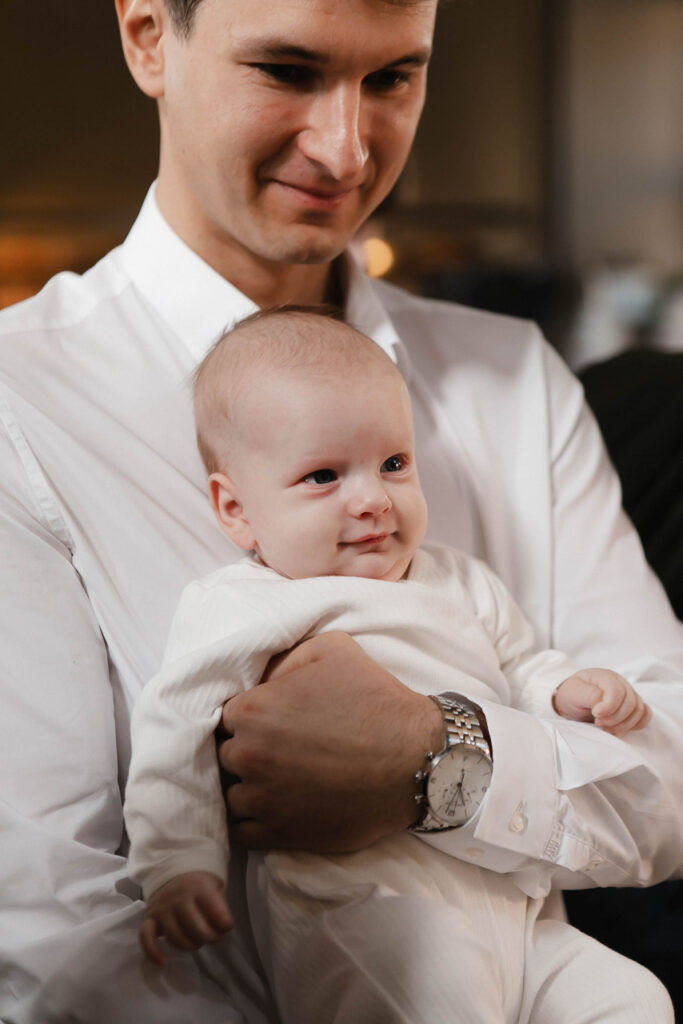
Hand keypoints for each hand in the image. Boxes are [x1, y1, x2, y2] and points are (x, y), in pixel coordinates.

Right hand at [139, 871, 232, 965]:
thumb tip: (223, 928)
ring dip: (190, 945)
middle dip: (209, 938)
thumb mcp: (215, 886)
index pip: (216, 912)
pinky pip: (146, 937)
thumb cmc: (198, 884)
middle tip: (214, 937)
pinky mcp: (150, 918)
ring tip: (198, 942)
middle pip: (196, 928)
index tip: (226, 927)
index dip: (225, 924)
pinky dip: (153, 952)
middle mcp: (178, 897)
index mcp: (199, 887)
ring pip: (175, 937)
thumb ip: (220, 906)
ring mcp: (162, 908)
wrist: (172, 870)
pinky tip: (163, 962)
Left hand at [218, 631, 443, 852]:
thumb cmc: (376, 701)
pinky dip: (253, 820)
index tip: (268, 722)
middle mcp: (250, 754)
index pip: (225, 714)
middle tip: (275, 750)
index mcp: (254, 709)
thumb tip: (260, 677)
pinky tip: (276, 806)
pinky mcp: (279, 833)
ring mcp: (262, 798)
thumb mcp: (332, 650)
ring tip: (275, 780)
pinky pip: (242, 831)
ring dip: (246, 787)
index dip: (247, 717)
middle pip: (224, 753)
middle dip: (245, 750)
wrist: (416, 761)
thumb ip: (284, 657)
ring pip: (229, 794)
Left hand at [553, 668, 651, 734]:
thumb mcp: (573, 693)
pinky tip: (619, 727)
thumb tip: (604, 704)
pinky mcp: (633, 706)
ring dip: (623, 725)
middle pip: (631, 703)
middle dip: (615, 719)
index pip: (617, 692)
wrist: (572, 699)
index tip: (595, 714)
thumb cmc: (572, 694)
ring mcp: (629, 694)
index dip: (608, 708)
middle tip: (598, 723)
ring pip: (639, 711)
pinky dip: (635, 724)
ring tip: (605, 727)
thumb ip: (589, 696)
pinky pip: (645, 715)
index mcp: (606, 676)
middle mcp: (621, 683)